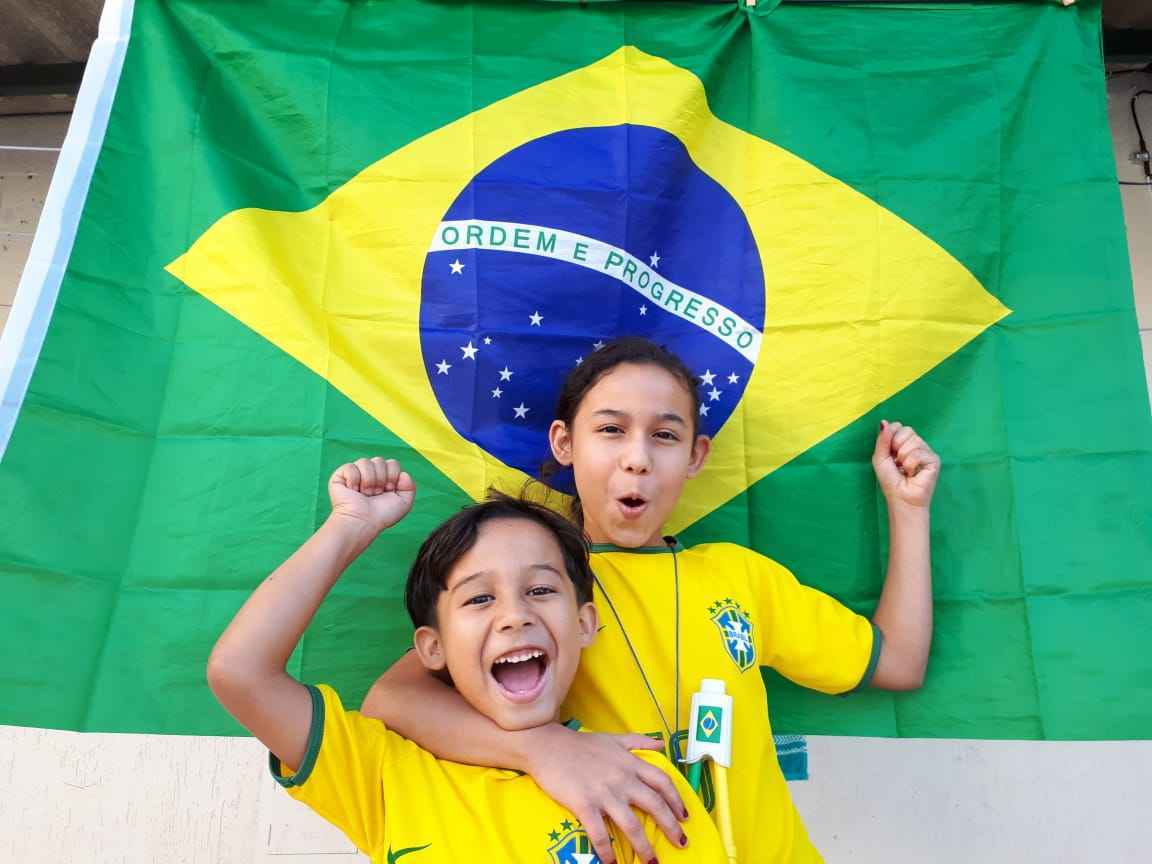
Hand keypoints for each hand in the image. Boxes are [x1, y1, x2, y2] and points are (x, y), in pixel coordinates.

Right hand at [328, 457, 414, 534]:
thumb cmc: (382, 515)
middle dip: (380, 479)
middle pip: (379, 460)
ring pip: (365, 461)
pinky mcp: (340, 476)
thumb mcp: (404, 502)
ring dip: (368, 481)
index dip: (392, 476)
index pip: (392, 463)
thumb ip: (410, 486)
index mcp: (384, 477)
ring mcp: (355, 474)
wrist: (363, 522)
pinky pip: (350, 466)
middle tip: (375, 494)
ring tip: (365, 494)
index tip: (388, 490)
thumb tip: (403, 473)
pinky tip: (353, 490)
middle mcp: (370, 473)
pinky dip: (354, 480)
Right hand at [523, 725, 686, 863]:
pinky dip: (607, 851)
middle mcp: (622, 778)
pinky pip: (599, 833)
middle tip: (681, 843)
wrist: (548, 746)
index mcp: (630, 763)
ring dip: (644, 846)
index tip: (685, 816)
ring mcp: (603, 792)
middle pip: (654, 805)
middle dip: (671, 827)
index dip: (677, 800)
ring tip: (652, 863)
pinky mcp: (584, 804)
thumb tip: (661, 744)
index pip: (662, 781)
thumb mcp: (613, 738)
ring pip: (631, 824)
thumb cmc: (580, 744)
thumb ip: (638, 741)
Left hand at [872, 420, 939, 508]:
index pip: (898, 426)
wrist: (901, 498)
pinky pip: (919, 453)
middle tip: (898, 462)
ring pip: (913, 441)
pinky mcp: (934, 460)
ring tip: (905, 470)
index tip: (889, 453)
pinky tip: (913, 473)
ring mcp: (926, 451)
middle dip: (897, 446)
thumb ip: (882, 439)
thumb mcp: (880, 458)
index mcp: (903, 442)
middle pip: (907, 430)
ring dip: (903, 458)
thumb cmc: (891, 480)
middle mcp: (916, 444)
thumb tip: (884, 421)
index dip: (890, 437)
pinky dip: (911, 464)